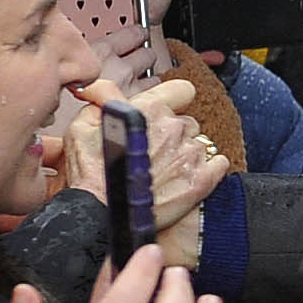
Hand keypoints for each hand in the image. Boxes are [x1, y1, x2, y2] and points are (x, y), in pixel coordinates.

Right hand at [41, 77, 224, 265]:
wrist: (100, 216)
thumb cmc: (90, 175)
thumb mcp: (83, 126)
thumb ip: (101, 98)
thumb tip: (99, 86)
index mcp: (149, 110)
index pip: (182, 89)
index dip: (174, 100)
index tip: (166, 111)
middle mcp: (173, 127)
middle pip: (187, 122)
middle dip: (173, 134)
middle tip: (153, 153)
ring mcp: (190, 154)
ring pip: (200, 143)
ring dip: (186, 154)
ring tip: (164, 171)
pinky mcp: (202, 180)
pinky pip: (219, 163)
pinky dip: (208, 169)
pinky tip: (186, 178)